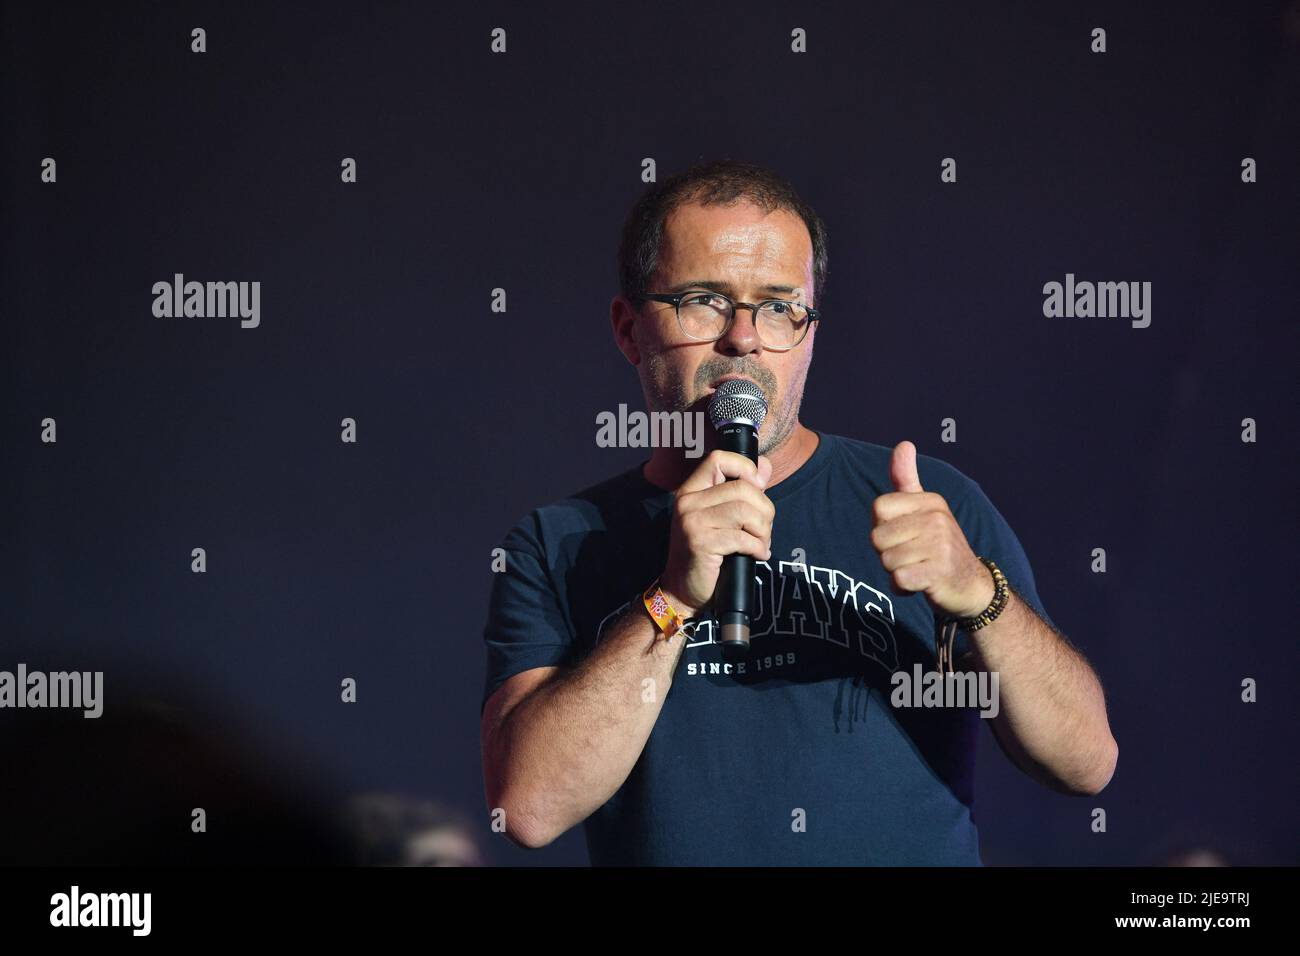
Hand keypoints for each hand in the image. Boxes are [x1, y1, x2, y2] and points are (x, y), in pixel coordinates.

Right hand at [659, 450, 774, 617]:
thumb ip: (742, 491)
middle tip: (764, 530)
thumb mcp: (722, 518)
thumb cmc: (706, 552)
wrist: (682, 589)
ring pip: (745, 511)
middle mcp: (688, 502)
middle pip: (742, 488)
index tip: (757, 489)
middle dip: (765, 510)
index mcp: (691, 490)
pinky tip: (758, 555)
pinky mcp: (700, 543)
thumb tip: (764, 465)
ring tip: (761, 543)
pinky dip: (758, 547)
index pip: (719, 459)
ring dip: (763, 530)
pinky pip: (742, 538)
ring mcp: (692, 522)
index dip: (745, 468)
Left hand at [870, 440, 993, 619]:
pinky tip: (919, 583)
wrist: (969, 586)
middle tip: (912, 555)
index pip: (878, 508)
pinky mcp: (939, 573)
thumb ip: (906, 479)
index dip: (883, 526)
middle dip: (887, 552)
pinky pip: (898, 579)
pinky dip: (902, 587)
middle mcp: (937, 519)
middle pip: (877, 537)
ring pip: (886, 560)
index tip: (903, 534)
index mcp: (930, 500)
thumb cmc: (937, 546)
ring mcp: (940, 546)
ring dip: (895, 571)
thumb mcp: (924, 509)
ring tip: (917, 568)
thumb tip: (904, 443)